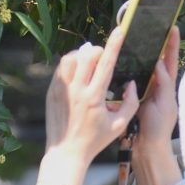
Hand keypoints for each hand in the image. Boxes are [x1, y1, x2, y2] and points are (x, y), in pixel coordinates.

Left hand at [26, 28, 139, 184]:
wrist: (66, 153)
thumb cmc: (95, 140)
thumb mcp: (119, 125)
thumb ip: (131, 103)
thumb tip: (132, 83)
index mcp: (94, 98)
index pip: (106, 64)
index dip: (114, 45)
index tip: (119, 31)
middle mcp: (77, 91)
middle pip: (86, 56)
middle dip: (97, 50)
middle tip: (102, 55)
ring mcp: (61, 90)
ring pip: (70, 59)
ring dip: (82, 55)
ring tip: (89, 63)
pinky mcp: (52, 92)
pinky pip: (61, 69)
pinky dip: (70, 65)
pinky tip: (78, 73)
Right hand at [132, 27, 181, 184]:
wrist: (145, 148)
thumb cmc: (159, 128)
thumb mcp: (165, 104)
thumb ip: (164, 83)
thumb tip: (159, 61)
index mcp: (166, 86)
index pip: (170, 61)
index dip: (172, 45)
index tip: (173, 28)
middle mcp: (155, 85)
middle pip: (154, 60)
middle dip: (154, 44)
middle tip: (152, 27)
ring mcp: (142, 90)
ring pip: (139, 68)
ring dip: (138, 55)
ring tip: (136, 39)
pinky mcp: (129, 95)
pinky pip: (127, 78)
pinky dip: (124, 69)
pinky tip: (118, 60)